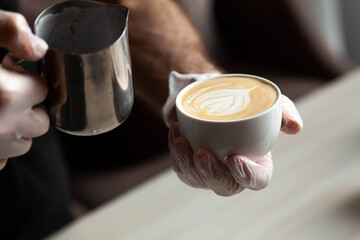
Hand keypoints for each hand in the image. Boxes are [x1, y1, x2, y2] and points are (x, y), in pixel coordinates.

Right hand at [0, 10, 48, 169]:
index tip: (10, 74)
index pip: (43, 90)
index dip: (27, 80)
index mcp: (7, 95)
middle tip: (2, 94)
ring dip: (13, 130)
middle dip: (26, 108)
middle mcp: (2, 127)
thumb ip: (8, 31)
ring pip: (22, 144)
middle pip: (40, 123)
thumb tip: (39, 49)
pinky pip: (1, 161)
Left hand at [168, 95, 302, 195]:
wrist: (212, 98)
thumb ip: (283, 111)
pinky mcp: (190, 167)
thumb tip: (295, 127)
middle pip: (225, 186)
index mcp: (256, 163)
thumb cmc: (241, 104)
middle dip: (212, 174)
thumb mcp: (265, 102)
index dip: (248, 175)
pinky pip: (182, 167)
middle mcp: (232, 172)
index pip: (258, 180)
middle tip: (202, 153)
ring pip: (198, 179)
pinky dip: (176, 153)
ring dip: (187, 162)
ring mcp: (210, 172)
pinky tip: (175, 134)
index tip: (235, 158)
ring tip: (181, 139)